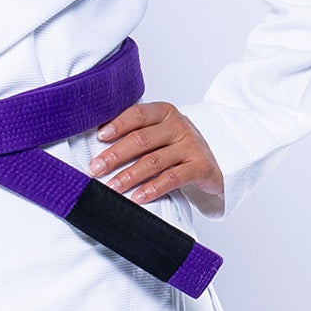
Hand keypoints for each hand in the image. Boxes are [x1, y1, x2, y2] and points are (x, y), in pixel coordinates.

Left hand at [88, 101, 222, 205]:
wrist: (213, 163)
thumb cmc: (178, 147)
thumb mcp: (159, 133)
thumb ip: (136, 133)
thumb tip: (98, 141)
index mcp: (165, 112)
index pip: (138, 114)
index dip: (118, 125)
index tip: (99, 137)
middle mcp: (178, 126)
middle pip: (141, 139)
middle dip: (115, 155)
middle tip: (96, 168)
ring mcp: (190, 146)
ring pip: (153, 161)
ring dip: (129, 176)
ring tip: (112, 187)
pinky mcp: (199, 167)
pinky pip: (172, 178)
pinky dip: (152, 188)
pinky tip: (137, 197)